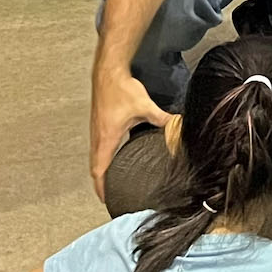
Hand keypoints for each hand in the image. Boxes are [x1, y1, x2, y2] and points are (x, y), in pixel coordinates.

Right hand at [89, 68, 170, 201]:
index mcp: (106, 138)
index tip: (105, 199)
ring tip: (109, 180)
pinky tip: (114, 155)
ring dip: (101, 169)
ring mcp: (96, 130)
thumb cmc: (121, 89)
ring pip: (96, 156)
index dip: (101, 187)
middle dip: (100, 183)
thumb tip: (176, 126)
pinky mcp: (99, 123)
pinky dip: (103, 156)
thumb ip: (161, 119)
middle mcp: (98, 137)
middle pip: (95, 167)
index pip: (99, 170)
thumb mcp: (145, 107)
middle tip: (108, 194)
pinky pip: (98, 146)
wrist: (108, 72)